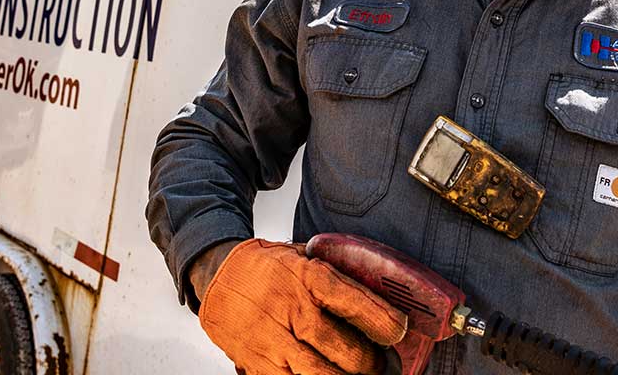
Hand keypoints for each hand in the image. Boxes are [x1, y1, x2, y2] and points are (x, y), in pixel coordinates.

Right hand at [198, 238, 406, 374]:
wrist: (218, 275)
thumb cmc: (268, 266)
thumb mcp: (303, 255)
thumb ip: (335, 271)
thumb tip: (381, 286)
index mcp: (307, 277)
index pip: (355, 303)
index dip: (385, 322)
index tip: (399, 330)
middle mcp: (291, 311)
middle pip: (345, 351)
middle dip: (373, 364)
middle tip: (385, 364)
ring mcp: (273, 343)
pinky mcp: (258, 366)